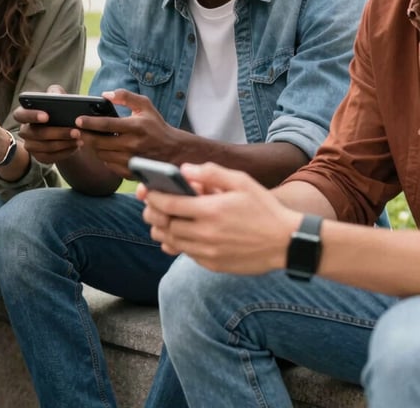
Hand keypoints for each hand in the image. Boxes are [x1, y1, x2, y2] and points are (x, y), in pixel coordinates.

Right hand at [13, 84, 80, 163]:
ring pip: (45, 147)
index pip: (20, 115)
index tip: (47, 116)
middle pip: (36, 134)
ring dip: (64, 143)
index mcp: (24, 114)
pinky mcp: (40, 157)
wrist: (65, 128)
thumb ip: (55, 93)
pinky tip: (76, 146)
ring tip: (79, 138)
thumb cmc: (59, 110)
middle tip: (76, 131)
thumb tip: (55, 94)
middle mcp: (24, 130)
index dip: (31, 115)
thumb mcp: (58, 98)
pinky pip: (50, 157)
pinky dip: (65, 152)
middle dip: (57, 132)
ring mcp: (31, 145)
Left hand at [76, 89, 181, 177]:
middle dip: (85, 136)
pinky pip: (109, 165)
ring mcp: (132, 160)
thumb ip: (125, 96)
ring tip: (89, 139)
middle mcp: (133, 145)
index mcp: (136, 127)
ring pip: (102, 154)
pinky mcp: (131, 172)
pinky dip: (103, 157)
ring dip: (93, 147)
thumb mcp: (145, 106)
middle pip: (100, 142)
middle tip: (77, 131)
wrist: (173, 150)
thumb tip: (105, 94)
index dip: (90, 122)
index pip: (107, 125)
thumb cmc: (156, 126)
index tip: (78, 120)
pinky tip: (103, 150)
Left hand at [138, 162, 298, 273]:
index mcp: (210, 211)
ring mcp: (209, 253)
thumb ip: (210, 172)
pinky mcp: (214, 265)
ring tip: (161, 220)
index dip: (153, 198)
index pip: (168, 205)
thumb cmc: (264, 208)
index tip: (148, 191)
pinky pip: (186, 254)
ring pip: (172, 242)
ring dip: (162, 230)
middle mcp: (206, 234)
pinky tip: (178, 235)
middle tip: (150, 206)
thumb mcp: (241, 182)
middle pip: (165, 225)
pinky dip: (177, 244)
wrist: (287, 243)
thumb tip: (184, 170)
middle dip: (153, 214)